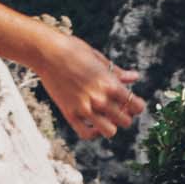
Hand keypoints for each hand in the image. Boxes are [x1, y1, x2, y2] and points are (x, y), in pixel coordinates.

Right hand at [29, 25, 145, 140]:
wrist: (46, 52)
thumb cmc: (73, 50)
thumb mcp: (98, 58)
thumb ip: (117, 72)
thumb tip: (134, 77)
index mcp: (110, 84)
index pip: (137, 106)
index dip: (137, 106)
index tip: (131, 101)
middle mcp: (100, 99)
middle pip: (126, 121)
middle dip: (125, 116)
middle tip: (118, 108)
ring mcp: (84, 108)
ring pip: (110, 132)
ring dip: (110, 126)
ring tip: (105, 117)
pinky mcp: (69, 113)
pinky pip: (86, 134)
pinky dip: (92, 132)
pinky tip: (92, 123)